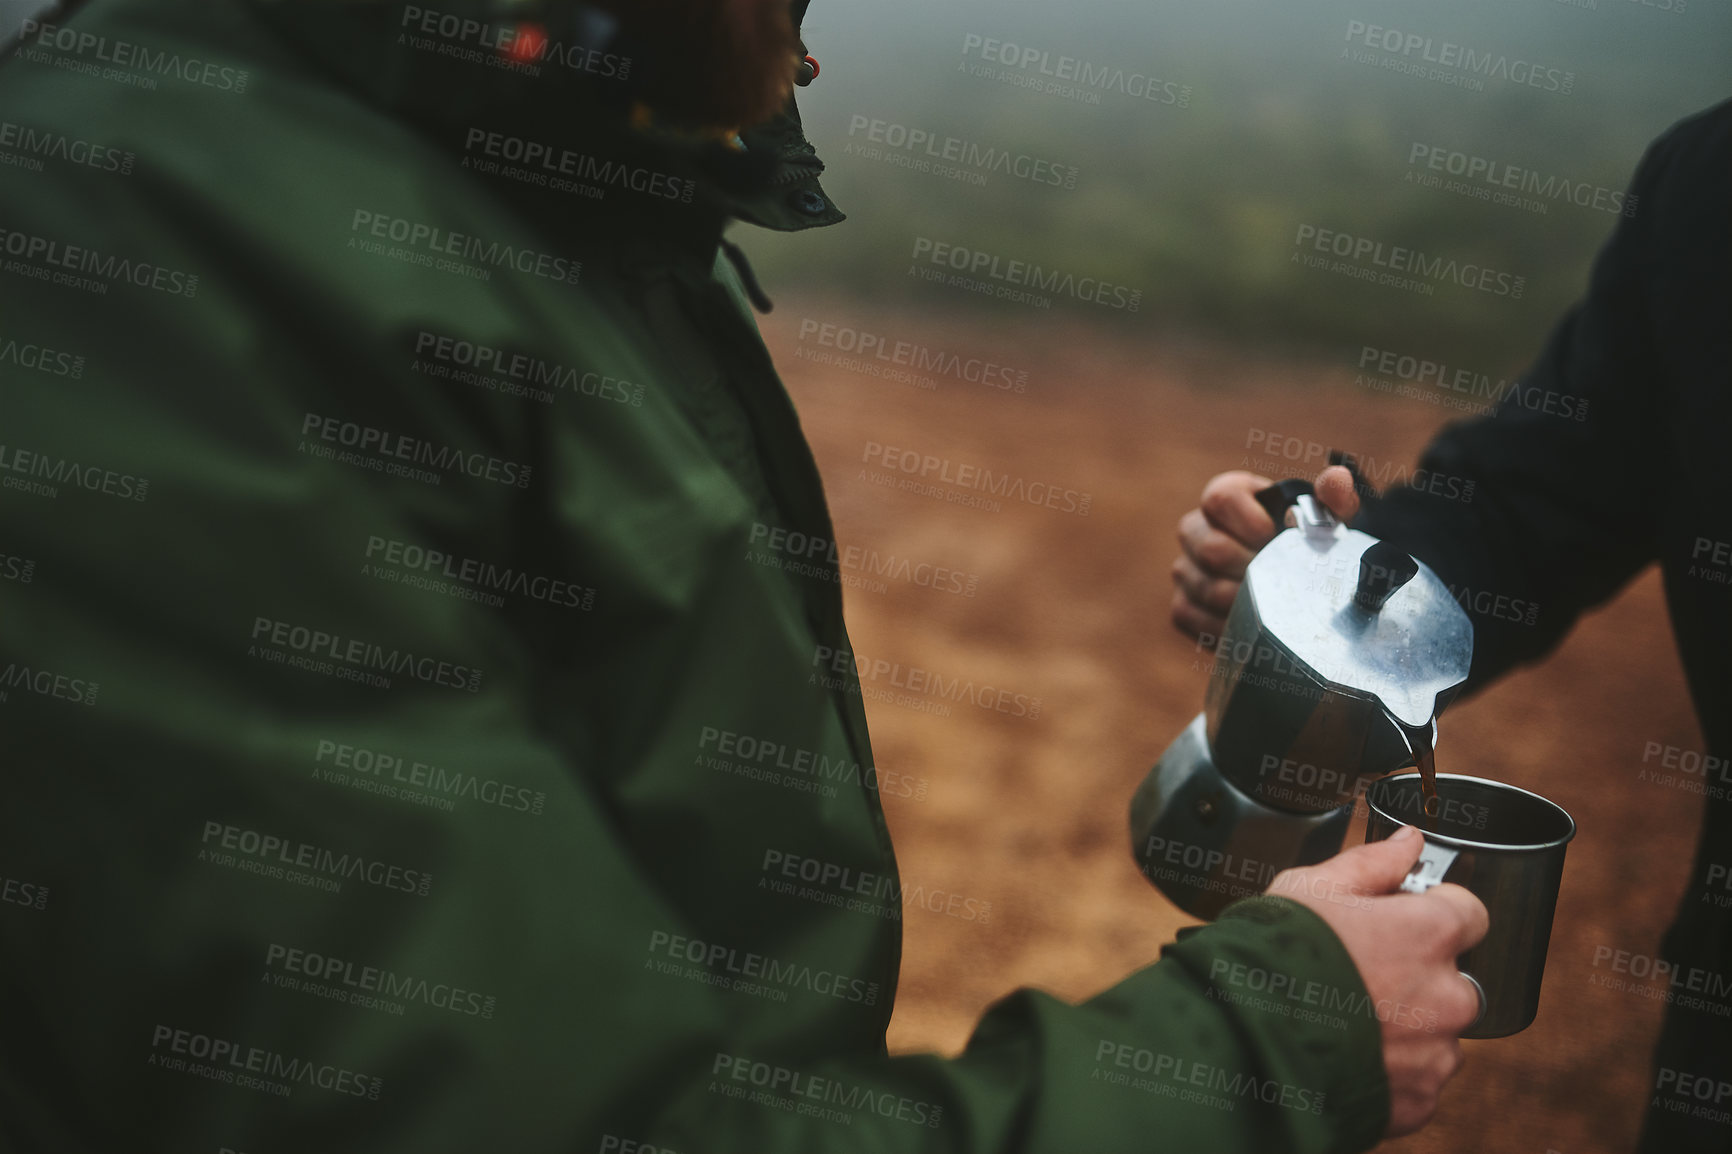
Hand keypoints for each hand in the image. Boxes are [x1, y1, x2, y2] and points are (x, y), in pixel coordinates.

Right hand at [1170, 465, 1360, 641]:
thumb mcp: (1325, 519)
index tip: (1277, 537)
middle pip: (1211, 548)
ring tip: (1275, 603)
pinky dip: (1226, 624)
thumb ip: (1334, 498)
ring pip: (1204, 586)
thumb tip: (1338, 480)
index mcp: (1225, 497)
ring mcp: (1185, 568)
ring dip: (1244, 600)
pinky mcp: (1183, 604)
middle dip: (1253, 568)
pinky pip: (1191, 615)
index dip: (1250, 521)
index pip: (1219, 499)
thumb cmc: (1305, 542)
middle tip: (1283, 578)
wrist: (1290, 581)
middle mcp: (1196, 529)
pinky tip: (1253, 624)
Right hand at [1269, 827, 1489, 1137]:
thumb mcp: (1311, 888)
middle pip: (1455, 979)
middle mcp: (1447, 995)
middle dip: (1418, 976)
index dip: (1432, 912)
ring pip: (1437, 1033)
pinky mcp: (1418, 1100)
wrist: (1241, 1039)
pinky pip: (1418, 1080)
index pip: (1470, 913)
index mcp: (1429, 934)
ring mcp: (1435, 1053)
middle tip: (1361, 977)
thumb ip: (1371, 864)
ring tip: (1346, 1022)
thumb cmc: (1272, 957)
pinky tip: (1346, 1054)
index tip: (1400, 919)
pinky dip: (1392, 1071)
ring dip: (1407, 1028)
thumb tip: (1409, 841)